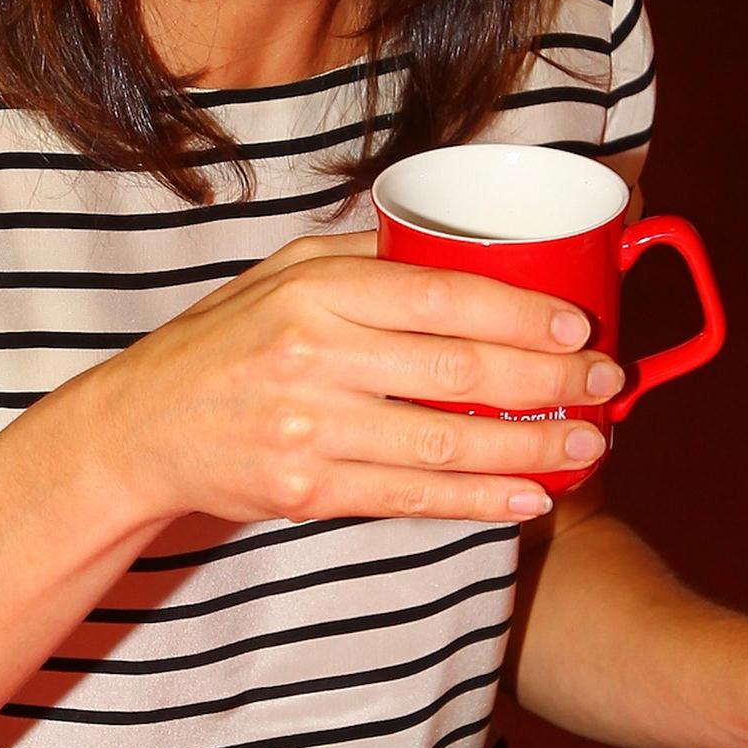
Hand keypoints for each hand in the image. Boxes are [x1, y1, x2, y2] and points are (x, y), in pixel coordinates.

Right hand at [83, 231, 623, 527]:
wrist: (140, 430)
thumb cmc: (222, 344)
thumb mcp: (282, 275)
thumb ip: (367, 260)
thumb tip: (461, 248)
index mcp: (316, 290)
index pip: (440, 296)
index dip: (520, 313)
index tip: (578, 325)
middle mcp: (314, 355)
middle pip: (457, 369)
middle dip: (548, 379)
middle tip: (607, 383)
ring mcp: (312, 429)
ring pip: (445, 441)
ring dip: (530, 446)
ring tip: (589, 444)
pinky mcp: (310, 490)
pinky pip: (413, 496)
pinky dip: (479, 499)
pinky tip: (530, 496)